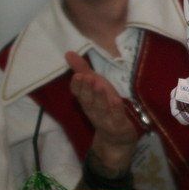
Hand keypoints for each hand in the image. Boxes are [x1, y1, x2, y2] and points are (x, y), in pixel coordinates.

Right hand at [65, 51, 138, 177]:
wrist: (116, 137)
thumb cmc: (105, 105)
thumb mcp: (96, 85)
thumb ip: (83, 70)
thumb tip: (69, 53)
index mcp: (87, 100)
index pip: (79, 93)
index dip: (78, 86)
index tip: (78, 75)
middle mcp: (93, 110)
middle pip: (87, 100)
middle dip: (86, 89)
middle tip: (86, 77)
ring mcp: (106, 118)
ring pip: (100, 108)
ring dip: (98, 97)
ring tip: (98, 84)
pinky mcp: (119, 125)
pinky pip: (116, 117)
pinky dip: (115, 109)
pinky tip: (115, 100)